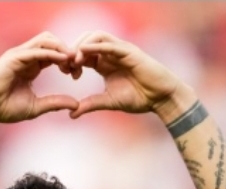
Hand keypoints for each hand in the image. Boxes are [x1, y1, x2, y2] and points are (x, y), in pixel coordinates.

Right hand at [0, 32, 78, 123]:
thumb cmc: (4, 108)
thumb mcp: (36, 106)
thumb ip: (55, 103)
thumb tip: (76, 104)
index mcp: (32, 66)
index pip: (55, 54)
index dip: (68, 61)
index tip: (77, 74)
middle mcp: (26, 57)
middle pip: (53, 42)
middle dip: (67, 51)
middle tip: (77, 67)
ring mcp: (20, 55)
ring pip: (46, 40)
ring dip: (61, 48)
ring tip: (72, 61)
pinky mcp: (14, 57)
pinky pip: (36, 50)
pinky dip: (51, 53)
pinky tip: (62, 60)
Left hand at [66, 31, 190, 119]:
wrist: (160, 98)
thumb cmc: (139, 98)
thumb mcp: (109, 102)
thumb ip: (90, 104)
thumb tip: (71, 114)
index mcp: (104, 63)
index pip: (82, 54)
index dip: (71, 60)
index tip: (65, 72)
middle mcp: (110, 54)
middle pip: (86, 40)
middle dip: (73, 50)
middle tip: (66, 65)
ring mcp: (120, 50)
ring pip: (96, 36)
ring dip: (82, 45)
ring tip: (74, 60)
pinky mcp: (128, 51)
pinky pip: (109, 43)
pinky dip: (95, 45)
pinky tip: (83, 52)